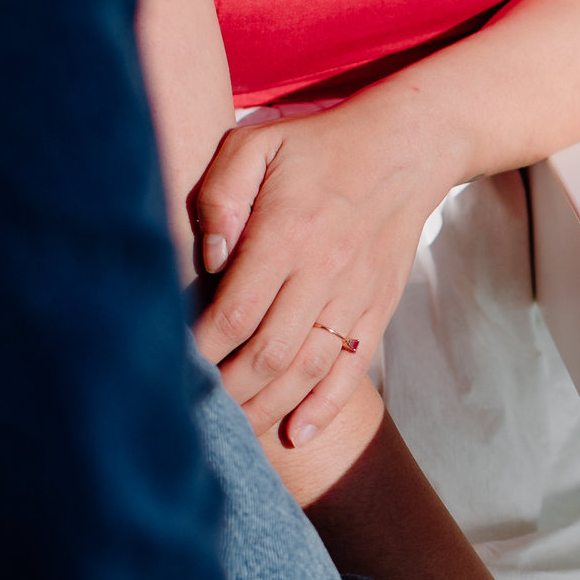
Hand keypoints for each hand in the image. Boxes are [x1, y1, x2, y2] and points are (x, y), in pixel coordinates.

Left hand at [189, 98, 463, 448]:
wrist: (406, 147)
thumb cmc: (317, 146)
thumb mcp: (256, 145)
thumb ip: (221, 196)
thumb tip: (209, 259)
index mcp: (287, 232)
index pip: (236, 310)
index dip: (201, 347)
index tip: (174, 365)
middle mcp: (324, 270)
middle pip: (269, 352)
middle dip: (227, 389)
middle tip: (194, 408)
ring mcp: (356, 294)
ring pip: (308, 369)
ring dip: (268, 407)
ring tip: (234, 429)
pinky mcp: (378, 307)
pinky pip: (353, 368)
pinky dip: (325, 408)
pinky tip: (296, 434)